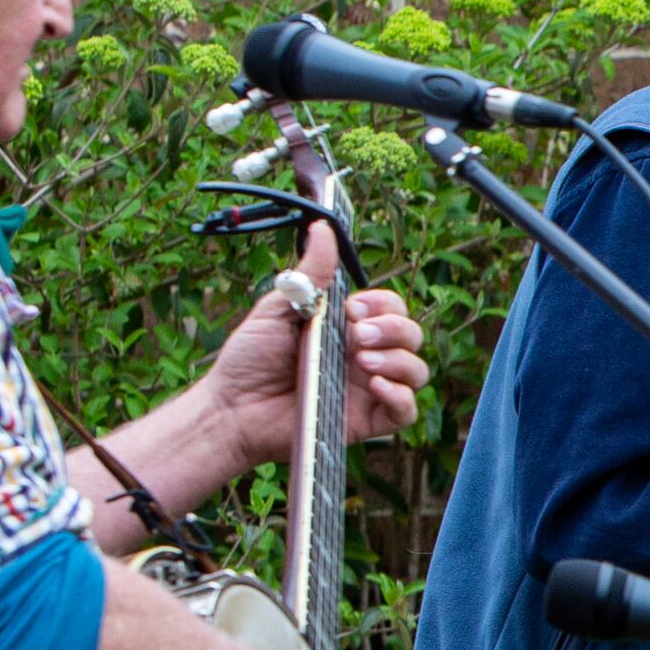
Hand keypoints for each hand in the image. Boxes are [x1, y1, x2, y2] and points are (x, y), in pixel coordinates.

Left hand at [203, 232, 431, 463]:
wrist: (232, 407)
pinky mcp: (368, 421)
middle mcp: (365, 356)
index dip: (382, 305)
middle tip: (357, 335)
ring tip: (362, 360)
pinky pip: (406, 410)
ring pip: (417, 370)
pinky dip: (400, 396)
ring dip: (399, 360)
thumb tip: (323, 228)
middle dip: (393, 329)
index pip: (390, 309)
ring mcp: (369, 389)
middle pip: (411, 335)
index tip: (352, 309)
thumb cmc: (251, 358)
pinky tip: (374, 385)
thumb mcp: (281, 306)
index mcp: (348, 328)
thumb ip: (310, 273)